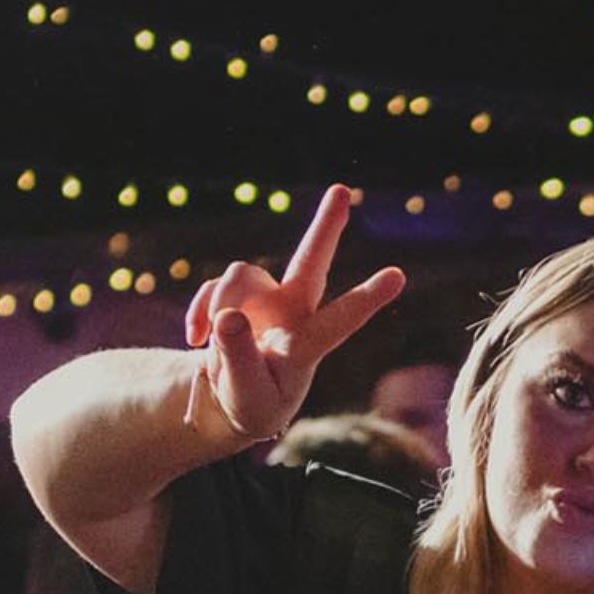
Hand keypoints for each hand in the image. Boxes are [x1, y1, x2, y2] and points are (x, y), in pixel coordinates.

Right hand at [180, 187, 407, 444]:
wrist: (228, 399)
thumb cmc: (252, 403)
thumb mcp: (247, 395)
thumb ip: (238, 358)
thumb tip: (228, 315)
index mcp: (307, 345)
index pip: (340, 320)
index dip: (368, 298)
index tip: (399, 276)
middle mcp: (292, 314)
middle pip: (310, 262)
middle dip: (325, 227)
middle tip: (342, 190)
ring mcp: (264, 301)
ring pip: (240, 274)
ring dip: (218, 301)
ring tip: (205, 339)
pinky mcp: (235, 297)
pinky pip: (212, 290)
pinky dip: (199, 313)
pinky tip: (195, 338)